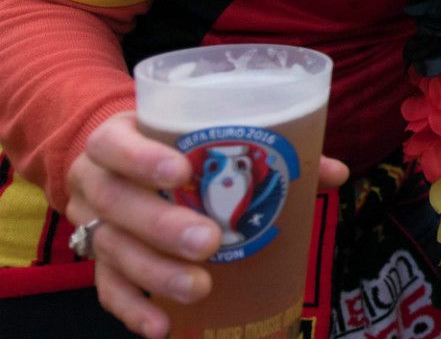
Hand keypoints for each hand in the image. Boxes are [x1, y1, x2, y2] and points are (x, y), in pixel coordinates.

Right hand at [67, 112, 348, 338]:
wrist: (114, 164)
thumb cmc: (172, 146)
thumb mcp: (201, 136)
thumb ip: (266, 149)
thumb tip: (334, 173)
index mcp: (115, 141)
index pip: (114, 144)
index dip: (142, 159)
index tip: (183, 173)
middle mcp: (94, 183)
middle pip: (116, 203)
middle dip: (162, 225)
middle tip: (208, 241)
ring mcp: (90, 225)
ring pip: (113, 250)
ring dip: (156, 272)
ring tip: (199, 288)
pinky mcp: (95, 262)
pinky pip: (108, 289)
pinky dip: (134, 309)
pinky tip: (161, 326)